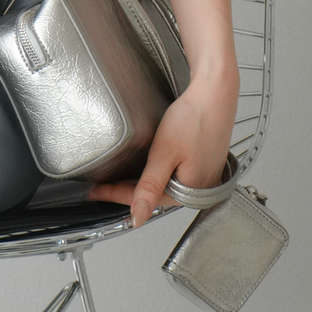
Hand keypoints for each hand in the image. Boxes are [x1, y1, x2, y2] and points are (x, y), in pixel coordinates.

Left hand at [87, 82, 234, 226]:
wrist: (215, 94)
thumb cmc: (194, 118)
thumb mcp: (164, 154)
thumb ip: (149, 187)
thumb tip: (138, 218)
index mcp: (189, 192)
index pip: (144, 200)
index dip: (116, 195)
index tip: (96, 192)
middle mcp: (200, 189)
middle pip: (155, 195)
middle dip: (128, 191)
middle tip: (103, 186)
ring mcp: (204, 177)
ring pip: (166, 186)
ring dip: (143, 183)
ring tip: (121, 179)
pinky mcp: (205, 164)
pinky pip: (177, 176)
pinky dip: (160, 174)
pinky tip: (149, 168)